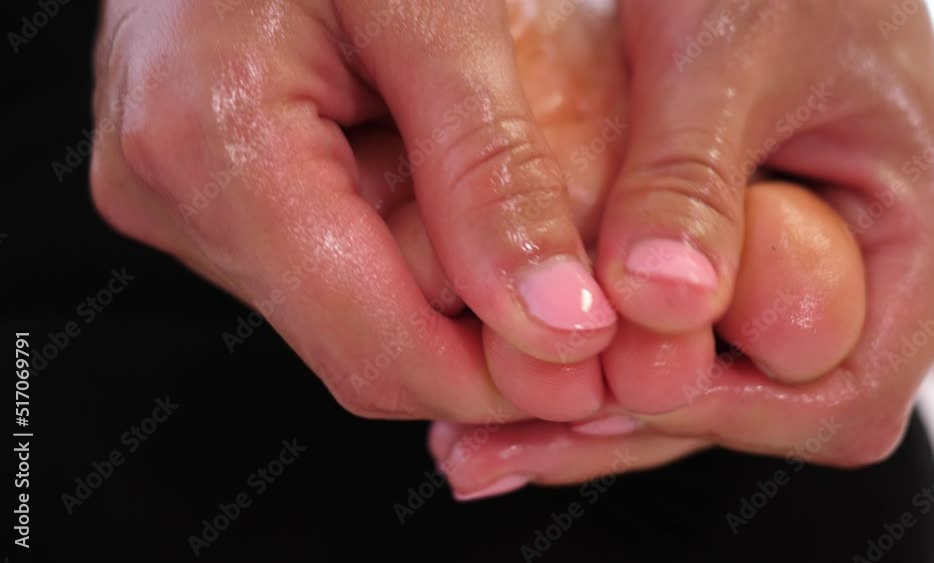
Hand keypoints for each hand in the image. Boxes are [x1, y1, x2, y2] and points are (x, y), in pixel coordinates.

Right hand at [89, 0, 621, 421]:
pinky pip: (321, 266)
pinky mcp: (204, 191)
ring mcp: (180, 196)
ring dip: (445, 287)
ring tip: (506, 210)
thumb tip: (555, 319)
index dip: (491, 380)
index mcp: (213, 139)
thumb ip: (490, 173)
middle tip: (577, 297)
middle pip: (358, 343)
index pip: (369, 347)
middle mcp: (173, 191)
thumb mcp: (436, 11)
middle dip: (478, 336)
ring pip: (346, 311)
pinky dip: (403, 249)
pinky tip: (439, 185)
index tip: (588, 364)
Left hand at [427, 0, 933, 496]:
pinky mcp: (718, 251)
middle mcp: (857, 262)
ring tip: (469, 441)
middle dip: (622, 430)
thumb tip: (661, 305)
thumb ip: (693, 177)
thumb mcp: (727, 47)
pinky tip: (495, 368)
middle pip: (751, 404)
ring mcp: (786, 261)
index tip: (608, 390)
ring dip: (583, 412)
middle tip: (490, 452)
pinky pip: (658, 328)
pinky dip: (582, 355)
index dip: (723, 409)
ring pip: (693, 375)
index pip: (838, 390)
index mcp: (914, 222)